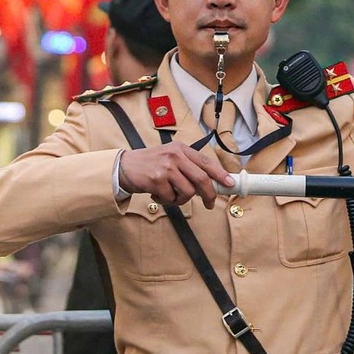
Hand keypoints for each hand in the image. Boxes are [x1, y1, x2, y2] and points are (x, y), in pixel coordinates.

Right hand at [119, 142, 234, 208]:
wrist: (123, 167)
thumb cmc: (150, 165)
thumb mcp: (171, 158)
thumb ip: (188, 167)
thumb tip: (210, 184)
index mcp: (181, 149)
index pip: (206, 162)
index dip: (220, 174)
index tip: (229, 184)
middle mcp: (175, 156)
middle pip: (201, 179)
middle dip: (208, 195)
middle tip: (209, 204)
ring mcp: (166, 167)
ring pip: (188, 191)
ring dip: (180, 199)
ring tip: (169, 194)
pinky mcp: (156, 180)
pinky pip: (171, 198)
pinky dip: (166, 201)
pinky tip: (157, 194)